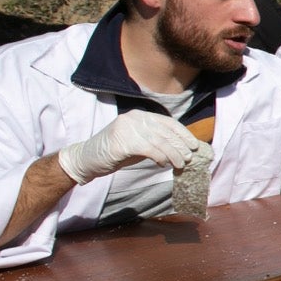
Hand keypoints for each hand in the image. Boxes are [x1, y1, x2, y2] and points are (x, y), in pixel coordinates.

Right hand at [57, 110, 200, 182]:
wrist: (86, 159)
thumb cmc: (115, 153)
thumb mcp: (139, 143)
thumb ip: (156, 141)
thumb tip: (181, 149)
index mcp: (139, 115)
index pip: (167, 122)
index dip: (183, 133)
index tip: (194, 145)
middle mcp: (134, 118)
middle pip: (165, 131)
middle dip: (180, 146)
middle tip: (189, 158)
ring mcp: (127, 128)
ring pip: (159, 141)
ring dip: (173, 154)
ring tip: (179, 164)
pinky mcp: (121, 141)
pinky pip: (148, 149)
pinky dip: (160, 157)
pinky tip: (163, 164)